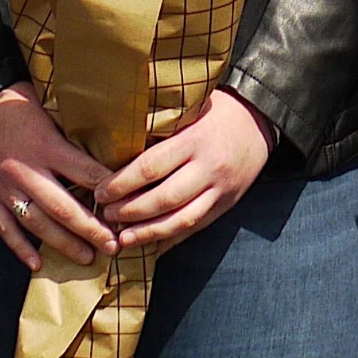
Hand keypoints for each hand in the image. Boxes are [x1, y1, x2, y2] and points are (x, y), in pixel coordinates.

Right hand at [0, 86, 117, 269]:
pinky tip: (37, 264)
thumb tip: (108, 156)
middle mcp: (25, 171)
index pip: (85, 173)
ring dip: (63, 244)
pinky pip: (5, 229)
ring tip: (86, 257)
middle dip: (90, 230)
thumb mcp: (50, 112)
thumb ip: (73, 139)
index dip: (109, 192)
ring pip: (37, 224)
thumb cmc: (15, 104)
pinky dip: (21, 248)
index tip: (128, 206)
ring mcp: (4, 188)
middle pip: (63, 207)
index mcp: (46, 147)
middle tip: (113, 245)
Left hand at [98, 89, 272, 251]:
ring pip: (181, 220)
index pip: (150, 167)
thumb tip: (112, 155)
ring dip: (148, 233)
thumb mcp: (187, 112)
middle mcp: (209, 167)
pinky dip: (171, 239)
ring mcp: (221, 189)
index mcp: (195, 140)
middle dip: (130, 212)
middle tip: (106, 216)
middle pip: (164, 198)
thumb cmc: (213, 111)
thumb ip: (158, 132)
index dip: (121, 184)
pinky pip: (197, 227)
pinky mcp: (227, 203)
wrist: (258, 119)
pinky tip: (150, 246)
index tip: (100, 192)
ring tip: (123, 238)